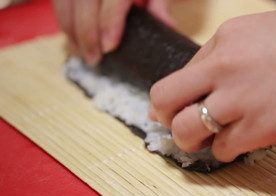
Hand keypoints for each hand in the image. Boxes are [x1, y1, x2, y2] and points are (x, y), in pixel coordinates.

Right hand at [52, 0, 172, 65]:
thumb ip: (160, 5)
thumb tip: (168, 26)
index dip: (109, 23)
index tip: (109, 48)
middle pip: (84, 2)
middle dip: (86, 34)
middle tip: (94, 60)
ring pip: (65, 2)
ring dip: (70, 31)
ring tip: (81, 54)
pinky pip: (58, 1)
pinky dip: (63, 21)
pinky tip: (73, 39)